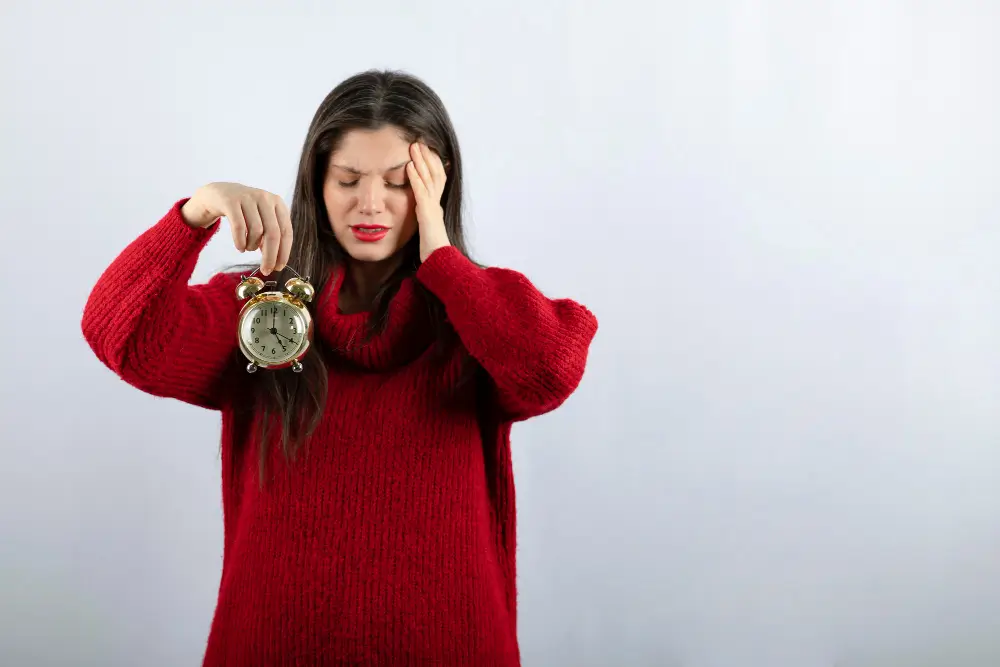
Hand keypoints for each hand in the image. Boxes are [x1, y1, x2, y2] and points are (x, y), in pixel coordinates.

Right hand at [180, 182, 291, 274]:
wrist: (217, 194)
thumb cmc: (243, 212)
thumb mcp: (261, 220)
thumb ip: (270, 237)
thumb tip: (276, 261)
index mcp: (277, 203)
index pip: (286, 231)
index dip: (284, 252)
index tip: (279, 267)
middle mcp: (265, 198)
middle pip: (273, 233)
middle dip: (270, 256)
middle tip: (265, 270)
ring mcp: (247, 197)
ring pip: (257, 230)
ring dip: (252, 246)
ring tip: (247, 249)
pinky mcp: (230, 201)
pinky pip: (239, 227)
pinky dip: (240, 241)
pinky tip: (240, 247)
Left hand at [406, 142, 450, 261]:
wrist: (440, 261)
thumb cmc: (432, 248)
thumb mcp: (426, 227)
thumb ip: (423, 215)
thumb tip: (420, 209)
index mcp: (435, 205)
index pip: (436, 178)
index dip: (432, 163)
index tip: (424, 149)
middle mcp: (436, 203)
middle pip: (435, 173)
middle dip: (427, 156)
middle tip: (419, 141)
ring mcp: (433, 207)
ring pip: (429, 178)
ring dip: (421, 161)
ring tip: (414, 146)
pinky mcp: (427, 214)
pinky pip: (421, 192)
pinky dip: (415, 178)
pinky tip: (408, 166)